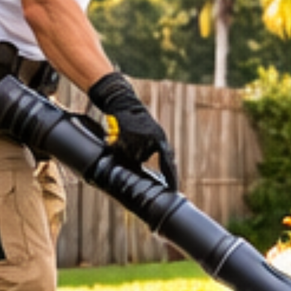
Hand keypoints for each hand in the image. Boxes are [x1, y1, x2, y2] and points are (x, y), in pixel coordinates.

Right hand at [87, 72, 178, 188]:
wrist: (123, 101)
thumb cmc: (136, 119)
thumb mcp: (151, 131)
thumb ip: (154, 147)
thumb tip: (155, 167)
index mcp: (160, 138)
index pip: (167, 162)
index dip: (171, 176)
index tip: (174, 189)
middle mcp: (152, 139)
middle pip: (141, 158)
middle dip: (134, 153)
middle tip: (130, 140)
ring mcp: (138, 138)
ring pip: (130, 155)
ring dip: (125, 149)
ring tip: (124, 136)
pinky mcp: (125, 135)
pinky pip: (119, 149)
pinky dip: (116, 145)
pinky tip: (117, 136)